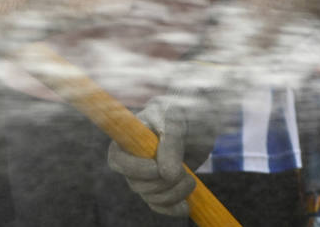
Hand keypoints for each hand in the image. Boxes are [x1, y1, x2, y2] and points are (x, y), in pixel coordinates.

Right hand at [106, 92, 222, 216]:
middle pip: (136, 184)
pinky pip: (161, 206)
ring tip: (191, 180)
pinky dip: (173, 208)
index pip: (117, 159)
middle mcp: (134, 158)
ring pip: (151, 197)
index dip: (133, 169)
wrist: (202, 120)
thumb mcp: (177, 120)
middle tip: (184, 172)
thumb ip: (171, 144)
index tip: (156, 168)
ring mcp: (148, 175)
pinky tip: (186, 206)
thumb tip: (166, 175)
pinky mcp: (163, 186)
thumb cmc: (184, 111)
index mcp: (129, 138)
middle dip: (162, 183)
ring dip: (172, 194)